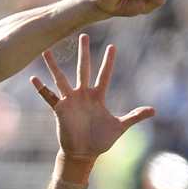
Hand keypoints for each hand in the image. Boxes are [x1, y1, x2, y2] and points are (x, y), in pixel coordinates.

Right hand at [31, 34, 155, 161]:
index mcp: (98, 96)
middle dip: (84, 53)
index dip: (109, 61)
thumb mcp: (120, 127)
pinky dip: (41, 88)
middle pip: (83, 69)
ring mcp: (70, 101)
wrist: (84, 154)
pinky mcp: (60, 109)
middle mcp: (83, 94)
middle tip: (83, 34)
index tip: (112, 46)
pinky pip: (49, 96)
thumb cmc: (100, 141)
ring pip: (61, 78)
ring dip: (54, 65)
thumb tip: (154, 110)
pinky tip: (33, 78)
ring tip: (46, 50)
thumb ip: (134, 116)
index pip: (105, 74)